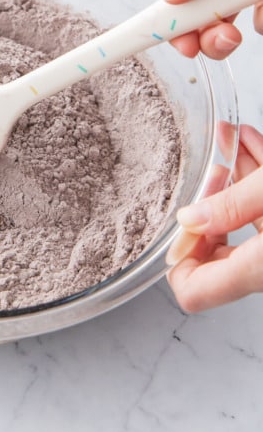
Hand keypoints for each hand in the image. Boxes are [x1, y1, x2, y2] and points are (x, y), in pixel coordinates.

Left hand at [167, 125, 262, 311]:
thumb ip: (230, 205)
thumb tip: (189, 217)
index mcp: (255, 270)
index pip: (193, 292)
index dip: (176, 260)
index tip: (179, 224)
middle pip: (218, 253)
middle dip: (209, 205)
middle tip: (212, 172)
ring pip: (247, 222)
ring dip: (236, 183)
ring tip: (230, 139)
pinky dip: (258, 180)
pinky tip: (250, 143)